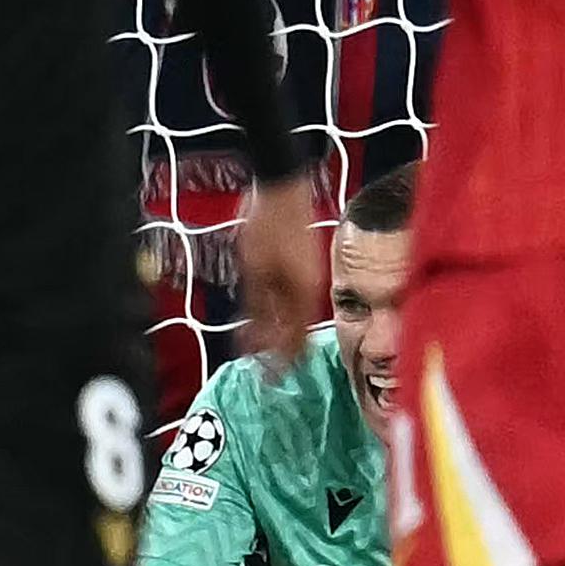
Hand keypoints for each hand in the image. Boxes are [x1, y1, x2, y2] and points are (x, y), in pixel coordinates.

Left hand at [232, 173, 323, 370]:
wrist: (282, 185)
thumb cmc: (266, 223)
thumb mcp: (253, 269)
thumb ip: (255, 306)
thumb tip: (254, 341)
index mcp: (303, 292)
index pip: (296, 340)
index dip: (281, 363)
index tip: (267, 381)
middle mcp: (312, 288)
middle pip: (298, 331)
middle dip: (279, 352)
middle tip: (261, 369)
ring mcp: (310, 275)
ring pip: (296, 315)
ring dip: (278, 333)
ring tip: (257, 345)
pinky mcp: (304, 264)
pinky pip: (294, 298)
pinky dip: (280, 313)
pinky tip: (264, 315)